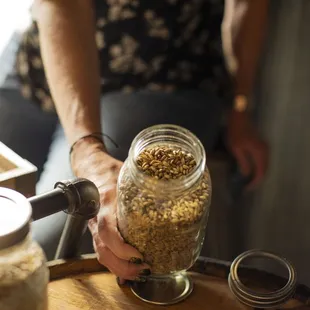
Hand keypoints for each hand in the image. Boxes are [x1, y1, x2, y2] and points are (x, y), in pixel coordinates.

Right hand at [71, 138, 149, 281]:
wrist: (91, 169)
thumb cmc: (111, 170)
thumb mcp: (128, 173)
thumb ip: (145, 181)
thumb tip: (171, 186)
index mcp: (106, 201)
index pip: (106, 229)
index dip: (121, 247)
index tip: (138, 255)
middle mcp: (97, 216)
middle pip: (103, 250)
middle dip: (122, 265)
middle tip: (144, 270)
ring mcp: (95, 225)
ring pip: (101, 254)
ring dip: (120, 268)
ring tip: (140, 273)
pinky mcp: (97, 230)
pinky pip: (103, 251)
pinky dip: (115, 264)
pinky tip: (128, 269)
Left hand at [227, 111, 268, 188]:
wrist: (239, 116)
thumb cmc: (235, 132)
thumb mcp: (236, 149)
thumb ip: (243, 162)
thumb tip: (247, 175)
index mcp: (260, 153)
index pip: (261, 172)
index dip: (255, 182)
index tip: (247, 189)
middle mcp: (265, 151)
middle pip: (265, 170)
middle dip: (257, 180)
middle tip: (247, 187)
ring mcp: (264, 147)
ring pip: (264, 165)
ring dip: (258, 174)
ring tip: (248, 181)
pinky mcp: (261, 145)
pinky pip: (262, 160)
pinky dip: (258, 167)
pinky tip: (251, 170)